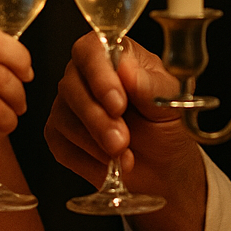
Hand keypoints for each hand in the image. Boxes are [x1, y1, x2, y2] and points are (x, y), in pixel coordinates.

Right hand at [45, 33, 207, 230]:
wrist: (165, 183)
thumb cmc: (171, 137)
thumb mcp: (172, 107)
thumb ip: (152, 84)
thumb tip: (127, 67)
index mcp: (118, 57)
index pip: (92, 46)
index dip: (98, 70)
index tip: (119, 98)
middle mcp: (89, 77)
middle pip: (71, 82)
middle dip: (97, 115)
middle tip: (122, 140)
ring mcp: (69, 107)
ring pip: (62, 115)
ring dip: (94, 141)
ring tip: (126, 158)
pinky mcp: (59, 137)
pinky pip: (58, 143)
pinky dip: (84, 159)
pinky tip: (110, 168)